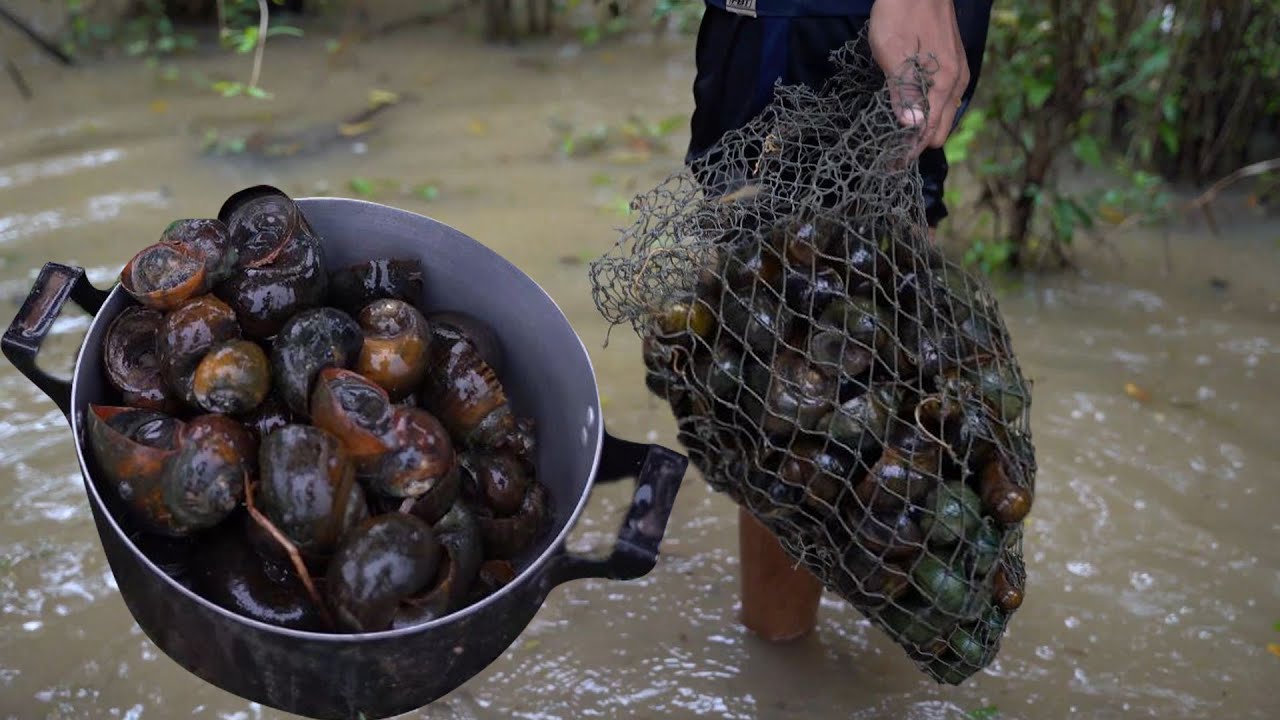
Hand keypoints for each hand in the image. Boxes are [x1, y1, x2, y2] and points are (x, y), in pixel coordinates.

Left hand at [869, 0, 969, 157]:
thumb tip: (913, 126)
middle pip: (940, 128)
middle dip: (916, 144)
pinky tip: (912, 111)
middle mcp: (957, 81)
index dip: (908, 151)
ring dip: (923, 128)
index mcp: (944, 82)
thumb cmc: (901, 14)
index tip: (890, 165)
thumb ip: (904, 91)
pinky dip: (930, 111)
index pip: (928, 131)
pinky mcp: (953, 64)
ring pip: (944, 114)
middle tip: (890, 155)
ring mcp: (957, 72)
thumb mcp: (893, 54)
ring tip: (897, 138)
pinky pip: (945, 99)